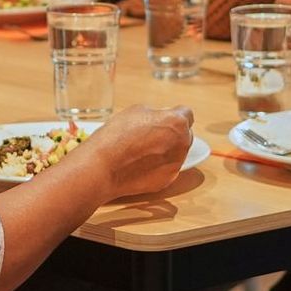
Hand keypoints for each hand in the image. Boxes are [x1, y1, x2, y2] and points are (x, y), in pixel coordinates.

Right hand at [80, 105, 194, 197]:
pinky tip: (140, 163)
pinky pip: (167, 168)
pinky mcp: (167, 179)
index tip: (166, 117)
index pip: (187, 113)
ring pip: (177, 152)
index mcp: (176, 122)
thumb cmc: (116, 136)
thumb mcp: (135, 111)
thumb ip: (154, 113)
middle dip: (173, 132)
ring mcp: (176, 164)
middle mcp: (182, 143)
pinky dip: (158, 165)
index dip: (174, 114)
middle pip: (184, 134)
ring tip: (142, 150)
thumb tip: (158, 119)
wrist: (103, 167)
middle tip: (152, 133)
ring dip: (166, 149)